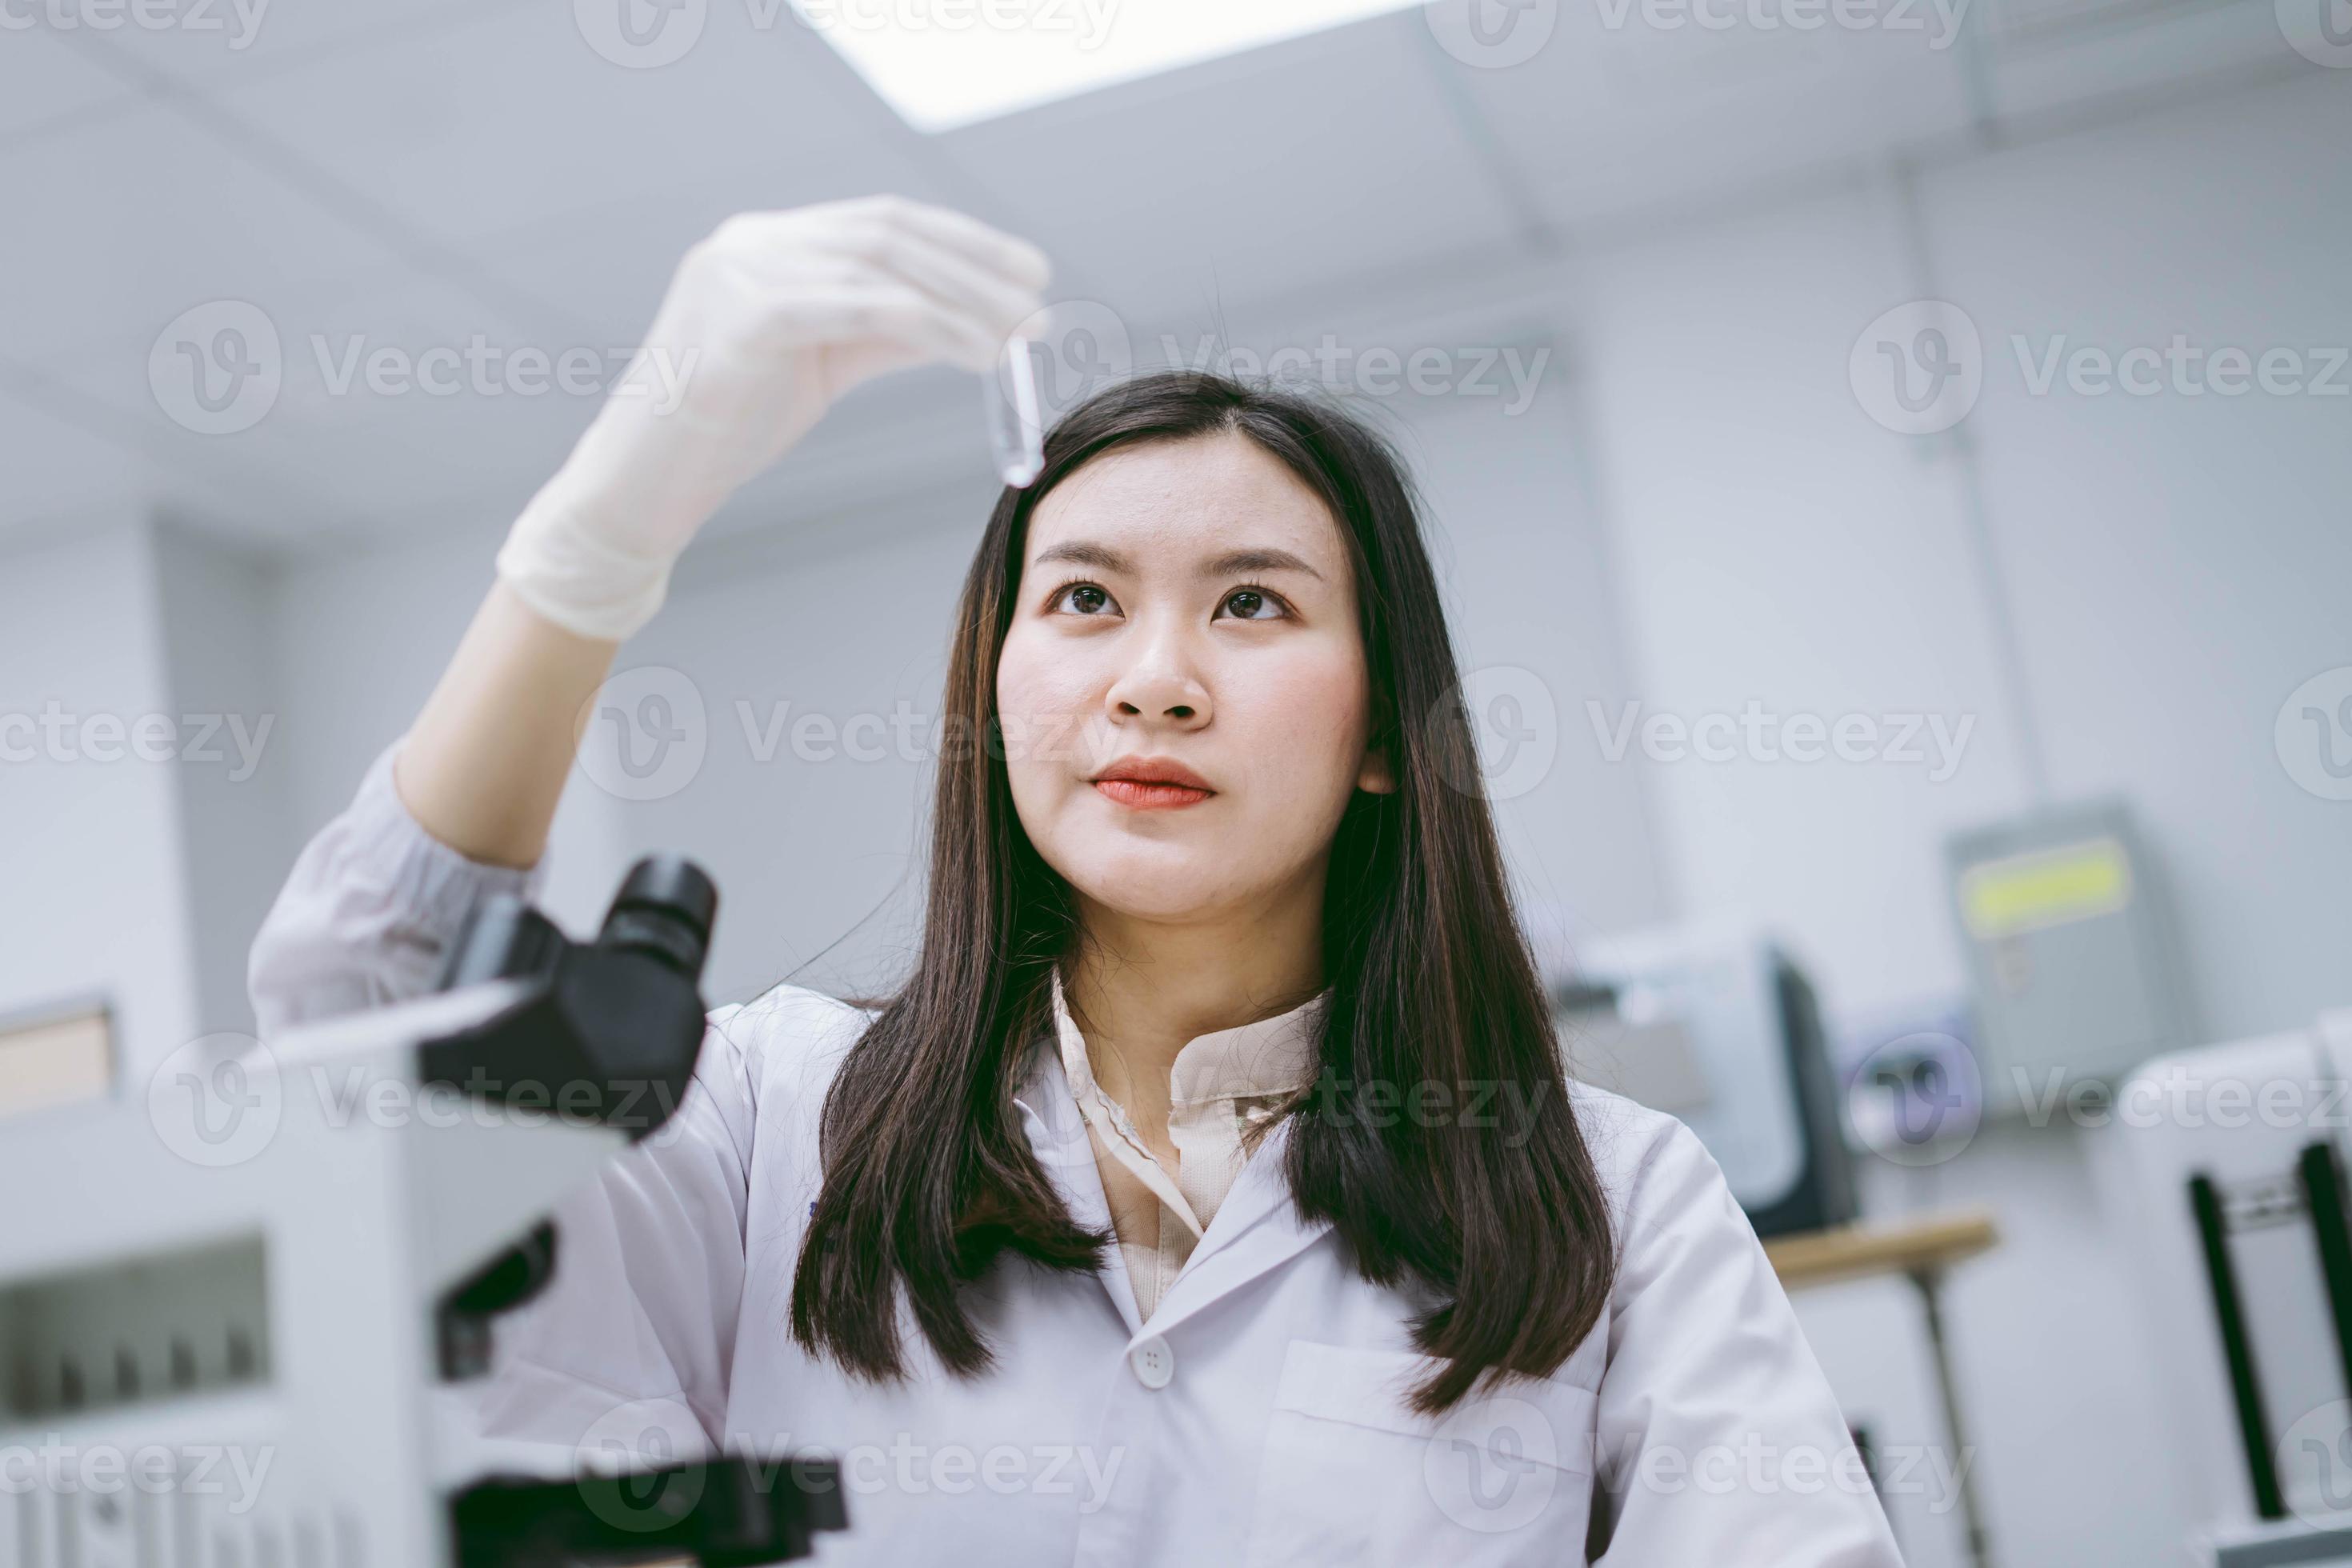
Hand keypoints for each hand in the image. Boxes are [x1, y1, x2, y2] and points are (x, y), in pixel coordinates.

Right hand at [496, 195, 1050, 640]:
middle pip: (889, 232)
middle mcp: (750, 242)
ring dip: (966, 297)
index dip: (963, 241)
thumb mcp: (818, 366)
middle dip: (975, 264)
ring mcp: (739, 272)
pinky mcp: (740, 318)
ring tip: (1023, 332)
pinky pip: (858, 307)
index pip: (882, 222)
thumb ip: (882, 331)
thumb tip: (971, 320)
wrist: (638, 488)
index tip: (1028, 271)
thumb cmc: (724, 431)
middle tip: (1041, 298)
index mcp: (766, 245)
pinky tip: (980, 353)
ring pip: (881, 265)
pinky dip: (930, 326)